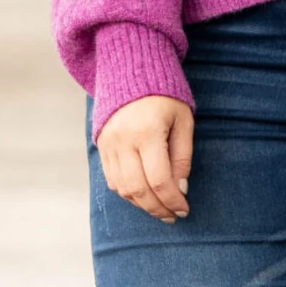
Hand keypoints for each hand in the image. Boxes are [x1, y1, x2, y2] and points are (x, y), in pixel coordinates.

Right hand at [97, 95, 193, 222]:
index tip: (184, 209)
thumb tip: (180, 189)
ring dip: (142, 204)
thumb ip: (182, 157)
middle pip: (138, 189)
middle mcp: (123, 140)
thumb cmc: (165, 95)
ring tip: (160, 210)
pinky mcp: (101, 146)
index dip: (172, 200)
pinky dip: (128, 193)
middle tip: (173, 216)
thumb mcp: (183, 121)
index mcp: (147, 132)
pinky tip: (144, 196)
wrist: (130, 69)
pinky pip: (112, 180)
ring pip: (122, 188)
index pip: (159, 179)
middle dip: (157, 208)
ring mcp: (108, 144)